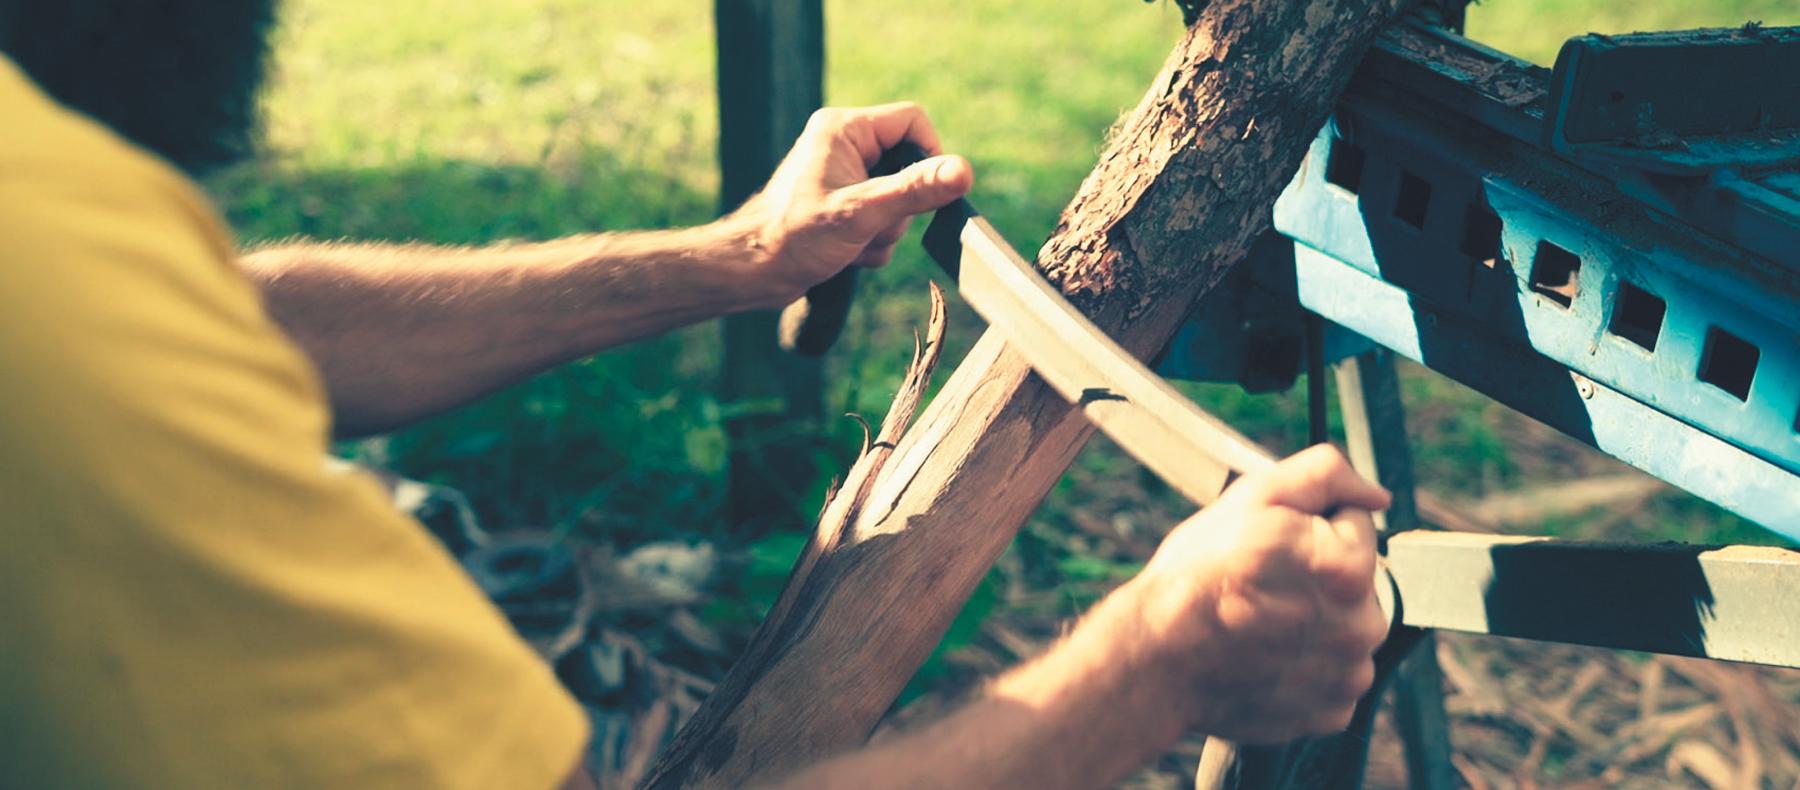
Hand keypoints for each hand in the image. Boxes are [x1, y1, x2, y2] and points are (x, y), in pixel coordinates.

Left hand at [727, 102, 973, 308]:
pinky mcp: (841, 203)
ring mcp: (843, 175)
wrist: (752, 273)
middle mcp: (844, 145)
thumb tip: (964, 171)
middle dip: (901, 206)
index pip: (913, 121)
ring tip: (854, 244)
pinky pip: (881, 218)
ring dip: (886, 230)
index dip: (931, 156)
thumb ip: (915, 190)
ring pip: (897, 198)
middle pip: (909, 164)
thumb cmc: (795, 238)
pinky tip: (848, 254)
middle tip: (875, 227)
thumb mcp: (863, 213)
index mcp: (844, 129)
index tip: (931, 194)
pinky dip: (873, 242)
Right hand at [1123, 444, 1391, 742]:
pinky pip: (1333, 676)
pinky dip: (1307, 668)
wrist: (1156, 658)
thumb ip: (1326, 475)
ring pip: (1344, 629)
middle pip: (1356, 581)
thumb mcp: (1253, 497)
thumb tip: (1374, 493)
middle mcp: (1362, 628)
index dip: (1309, 526)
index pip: (1355, 523)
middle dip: (1317, 577)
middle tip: (1261, 586)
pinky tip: (1268, 658)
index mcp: (1350, 569)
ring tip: (1260, 625)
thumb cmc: (1197, 578)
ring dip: (1314, 624)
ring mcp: (1348, 676)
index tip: (1271, 547)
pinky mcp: (1331, 711)